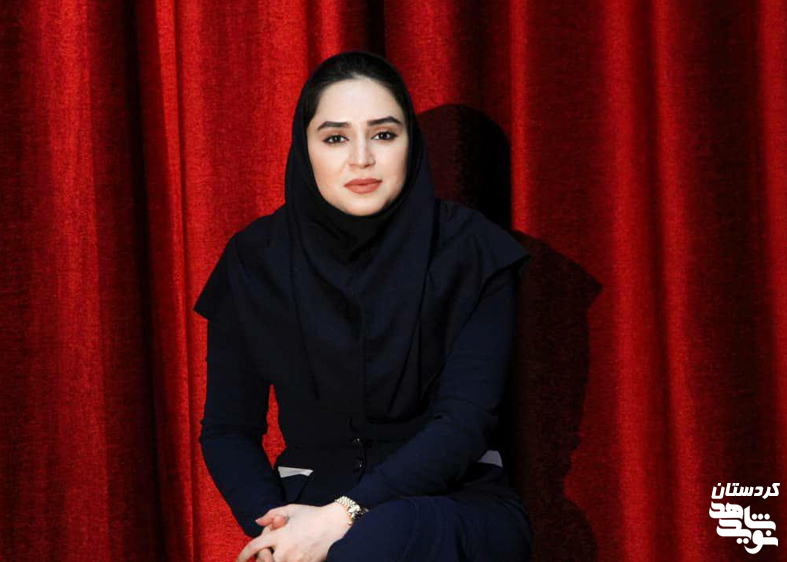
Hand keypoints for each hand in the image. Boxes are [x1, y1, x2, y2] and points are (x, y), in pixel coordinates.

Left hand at [235, 502, 351, 561]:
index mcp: (280, 534)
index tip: (239, 560)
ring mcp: (295, 560)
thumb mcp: (291, 509)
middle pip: (263, 561)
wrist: (335, 524)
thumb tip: (257, 522)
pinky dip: (286, 561)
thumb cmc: (313, 514)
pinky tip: (289, 556)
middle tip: (265, 553)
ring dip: (273, 560)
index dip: (243, 555)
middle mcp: (285, 549)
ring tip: (279, 554)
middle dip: (260, 558)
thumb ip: (272, 514)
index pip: (255, 547)